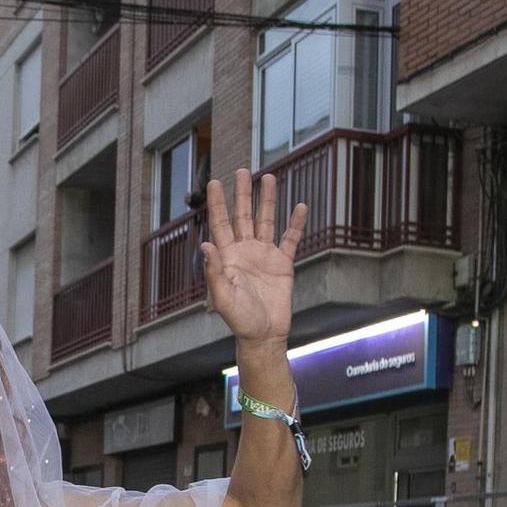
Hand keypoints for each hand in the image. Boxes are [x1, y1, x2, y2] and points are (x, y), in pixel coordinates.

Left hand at [200, 169, 307, 351]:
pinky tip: (300, 206)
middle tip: (241, 171)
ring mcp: (264, 256)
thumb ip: (214, 271)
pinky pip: (290, 239)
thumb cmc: (239, 320)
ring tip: (268, 177)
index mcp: (227, 257)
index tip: (214, 183)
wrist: (263, 335)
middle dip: (242, 194)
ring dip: (267, 200)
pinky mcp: (283, 264)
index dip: (217, 203)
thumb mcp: (222, 297)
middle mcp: (245, 251)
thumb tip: (205, 244)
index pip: (220, 224)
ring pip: (265, 221)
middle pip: (242, 216)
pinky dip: (296, 223)